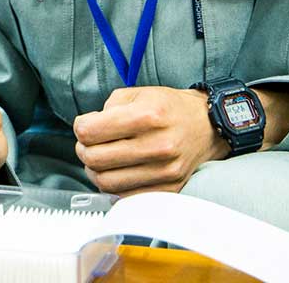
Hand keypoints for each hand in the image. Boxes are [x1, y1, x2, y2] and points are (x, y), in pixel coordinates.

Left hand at [72, 86, 224, 194]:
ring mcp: (165, 170)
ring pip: (107, 182)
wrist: (208, 126)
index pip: (90, 132)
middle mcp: (157, 145)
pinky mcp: (169, 188)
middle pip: (94, 159)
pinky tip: (117, 173)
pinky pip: (127, 197)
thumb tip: (87, 130)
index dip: (80, 128)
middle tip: (88, 144)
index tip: (85, 126)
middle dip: (83, 150)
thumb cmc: (170, 107)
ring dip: (95, 171)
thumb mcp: (137, 93)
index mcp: (147, 116)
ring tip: (101, 159)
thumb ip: (107, 108)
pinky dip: (114, 187)